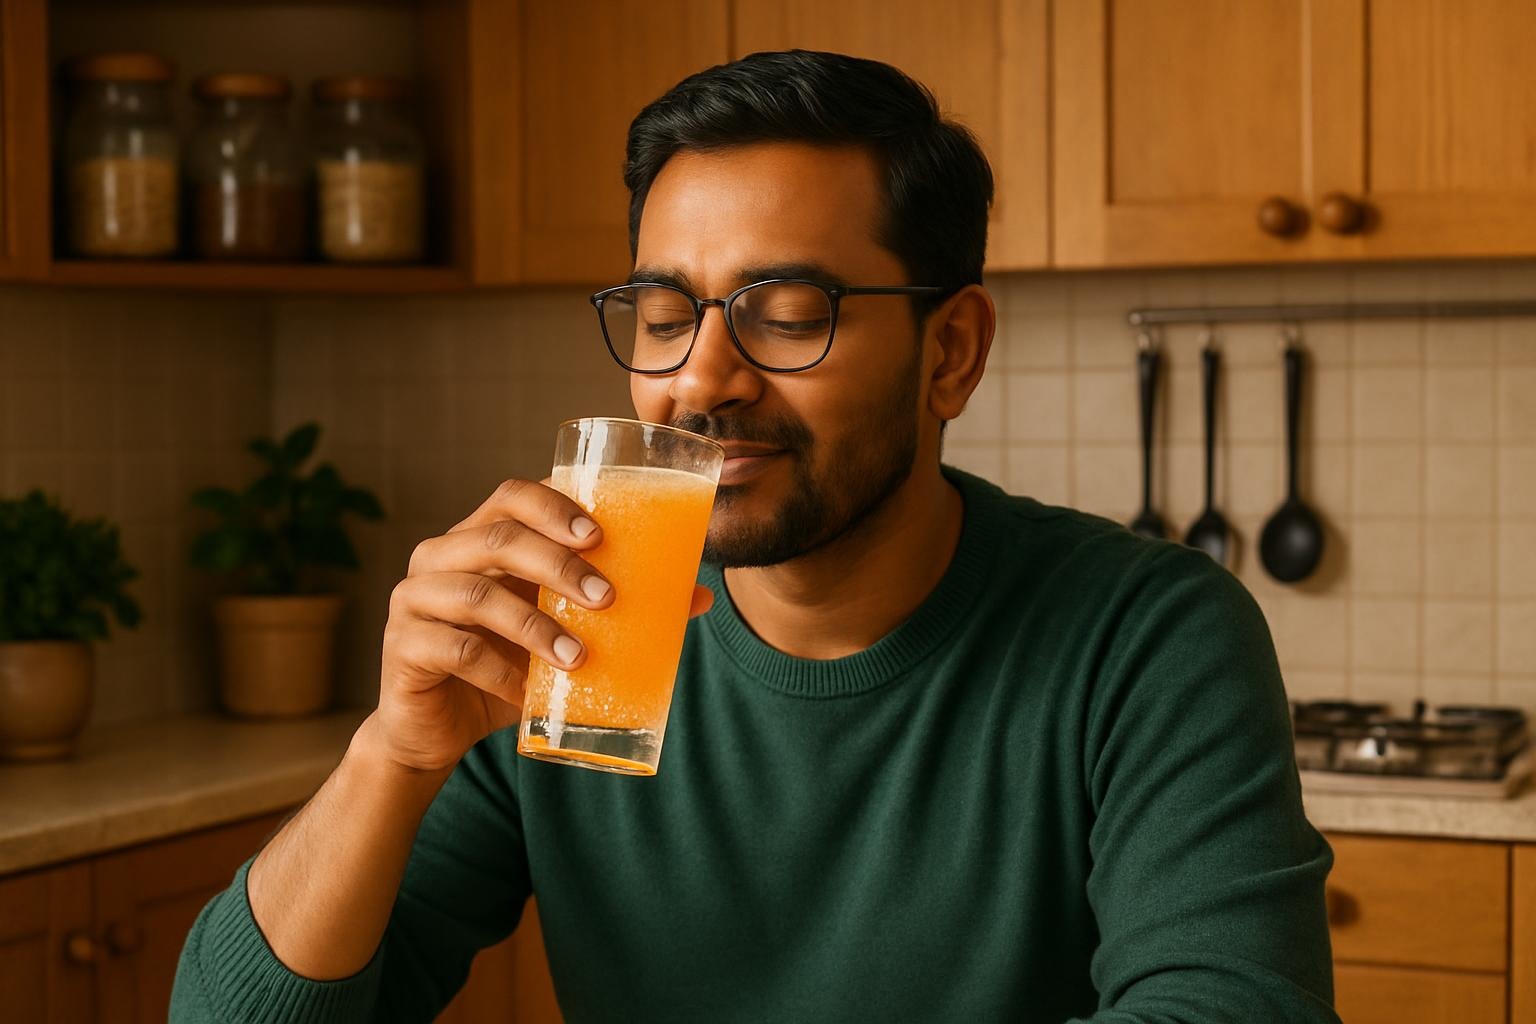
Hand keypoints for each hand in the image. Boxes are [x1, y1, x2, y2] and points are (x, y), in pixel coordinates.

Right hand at [372, 477, 714, 773]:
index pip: (513, 497)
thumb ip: (615, 610)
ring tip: (580, 657)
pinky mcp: (404, 646)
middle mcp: (440, 556)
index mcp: (479, 537)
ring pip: (476, 593)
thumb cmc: (505, 667)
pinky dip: (499, 670)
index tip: (601, 534)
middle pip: (498, 537)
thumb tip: (700, 595)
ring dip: (534, 624)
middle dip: (558, 564)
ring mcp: (415, 598)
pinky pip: (454, 648)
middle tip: (607, 597)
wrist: (436, 730)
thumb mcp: (560, 633)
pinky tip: (528, 692)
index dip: (554, 506)